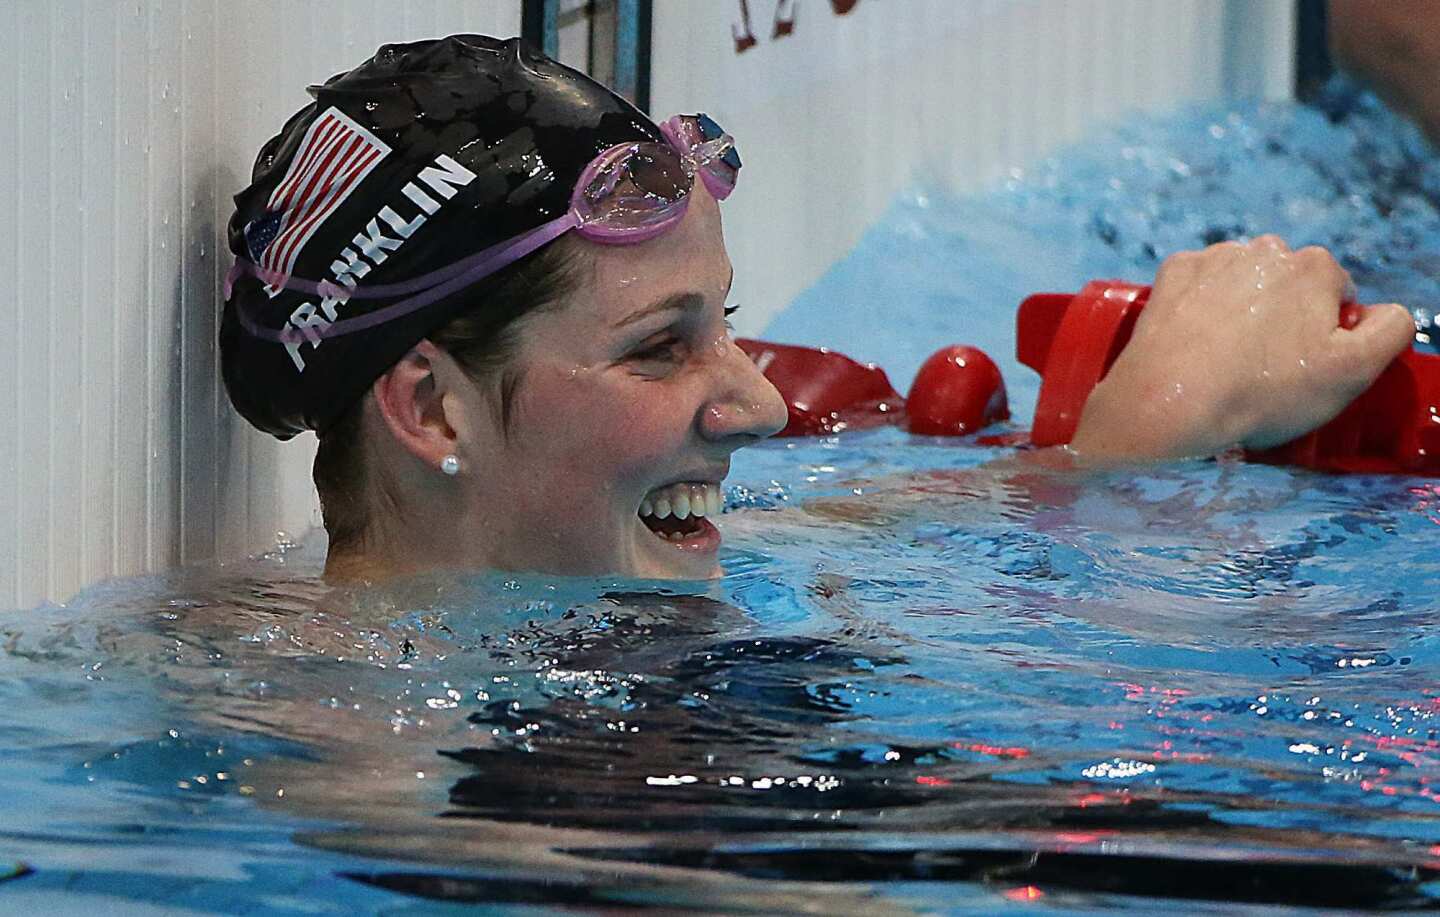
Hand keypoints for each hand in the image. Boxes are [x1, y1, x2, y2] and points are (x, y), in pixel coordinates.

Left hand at [1071, 236, 1413, 458]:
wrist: (1170, 403)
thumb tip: (1388, 312)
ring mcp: (1213, 258)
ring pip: (1242, 282)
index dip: (1325, 334)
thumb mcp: (1352, 372)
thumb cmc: (1263, 391)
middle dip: (1282, 316)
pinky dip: (1200, 306)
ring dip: (1240, 308)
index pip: (1336, 296)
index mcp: (1316, 267)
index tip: (1301, 366)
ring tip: (1225, 358)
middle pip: (1288, 285)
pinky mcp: (1171, 273)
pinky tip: (1194, 340)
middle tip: (1262, 366)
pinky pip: (1198, 285)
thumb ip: (1390, 331)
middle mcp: (1265, 249)